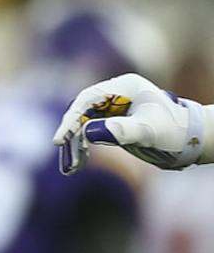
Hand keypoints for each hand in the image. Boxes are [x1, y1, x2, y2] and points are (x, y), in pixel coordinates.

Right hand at [54, 72, 207, 172]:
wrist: (192, 143)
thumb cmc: (175, 133)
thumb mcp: (148, 132)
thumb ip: (120, 130)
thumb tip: (87, 131)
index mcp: (125, 86)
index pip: (88, 99)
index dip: (71, 118)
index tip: (60, 138)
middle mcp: (117, 94)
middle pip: (82, 110)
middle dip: (71, 132)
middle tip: (62, 152)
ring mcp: (114, 107)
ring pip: (83, 122)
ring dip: (75, 143)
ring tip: (71, 166)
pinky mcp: (113, 122)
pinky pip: (90, 132)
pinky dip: (83, 146)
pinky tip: (79, 162)